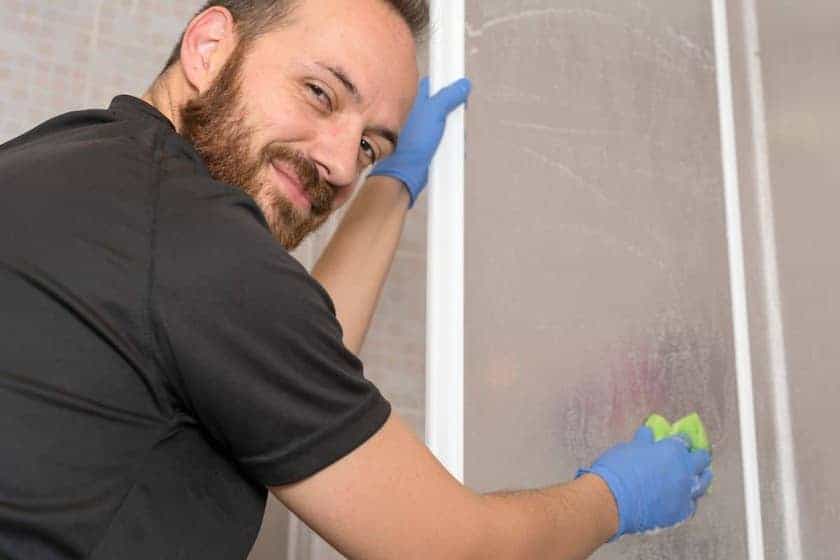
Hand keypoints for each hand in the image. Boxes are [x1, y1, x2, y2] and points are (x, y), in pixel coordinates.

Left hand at [368, 76, 471, 206]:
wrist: (404, 174)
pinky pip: (447, 141)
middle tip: (455, 121)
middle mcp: (419, 114)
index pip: (436, 85)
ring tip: (451, 140)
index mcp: (416, 100)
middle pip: (446, 106)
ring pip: (449, 125)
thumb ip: (449, 96)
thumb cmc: (411, 144)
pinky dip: (451, 145)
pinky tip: (450, 150)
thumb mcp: (434, 113)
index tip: (459, 92)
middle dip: (455, 115)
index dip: (449, 87)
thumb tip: (462, 85)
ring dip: (454, 133)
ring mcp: (424, 131)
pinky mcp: (429, 145)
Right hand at [576, 426, 712, 539]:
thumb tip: (648, 433)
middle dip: (699, 456)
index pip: (684, 440)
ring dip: (701, 478)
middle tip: (695, 455)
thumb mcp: (629, 448)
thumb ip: (644, 442)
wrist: (611, 501)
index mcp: (673, 450)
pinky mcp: (680, 513)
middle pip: (701, 460)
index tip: (679, 439)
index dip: (681, 439)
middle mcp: (685, 470)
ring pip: (703, 484)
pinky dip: (689, 500)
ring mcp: (685, 493)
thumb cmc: (617, 470)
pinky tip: (685, 499)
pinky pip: (691, 505)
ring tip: (700, 476)